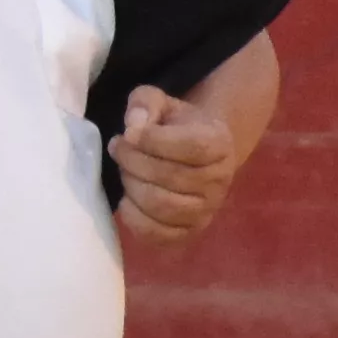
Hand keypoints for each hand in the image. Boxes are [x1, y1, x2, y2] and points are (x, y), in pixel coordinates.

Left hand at [111, 33, 277, 241]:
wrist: (194, 153)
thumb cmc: (174, 124)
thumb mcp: (160, 102)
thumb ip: (144, 103)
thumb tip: (133, 128)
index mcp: (219, 144)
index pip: (191, 147)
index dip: (152, 141)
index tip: (128, 133)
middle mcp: (220, 181)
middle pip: (170, 177)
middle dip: (132, 161)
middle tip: (118, 149)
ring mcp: (206, 211)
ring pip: (162, 206)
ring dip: (131, 186)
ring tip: (125, 171)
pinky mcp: (189, 233)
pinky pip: (158, 235)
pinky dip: (133, 218)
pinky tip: (127, 198)